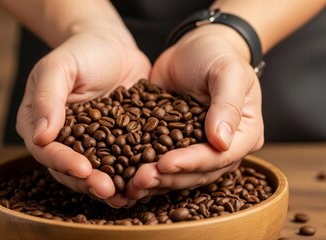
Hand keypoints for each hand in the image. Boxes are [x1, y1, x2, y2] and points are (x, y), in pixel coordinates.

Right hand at [16, 29, 150, 206]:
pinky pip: (117, 164)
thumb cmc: (81, 51)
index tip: (84, 169)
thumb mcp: (60, 67)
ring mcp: (86, 145)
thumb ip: (48, 98)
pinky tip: (140, 186)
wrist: (112, 46)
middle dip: (88, 182)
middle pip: (68, 169)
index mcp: (38, 122)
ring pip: (93, 172)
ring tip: (126, 196)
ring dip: (108, 186)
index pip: (46, 149)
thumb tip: (41, 137)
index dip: (63, 162)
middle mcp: (60, 139)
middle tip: (108, 190)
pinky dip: (127, 176)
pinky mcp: (111, 145)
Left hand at [126, 24, 263, 199]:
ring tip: (129, 185)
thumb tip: (221, 141)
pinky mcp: (173, 145)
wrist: (194, 48)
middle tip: (140, 180)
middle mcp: (221, 148)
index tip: (164, 163)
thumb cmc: (216, 55)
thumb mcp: (227, 72)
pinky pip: (160, 162)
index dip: (191, 163)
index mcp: (243, 134)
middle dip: (167, 178)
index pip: (219, 157)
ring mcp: (196, 149)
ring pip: (177, 174)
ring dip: (154, 181)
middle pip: (196, 173)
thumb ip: (227, 104)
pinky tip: (124, 178)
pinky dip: (144, 170)